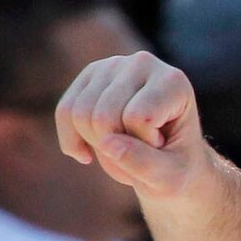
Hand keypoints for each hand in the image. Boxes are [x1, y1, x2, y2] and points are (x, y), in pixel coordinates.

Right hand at [56, 51, 217, 203]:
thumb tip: (107, 143)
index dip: (145, 144)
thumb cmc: (176, 167)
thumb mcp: (170, 177)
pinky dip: (72, 140)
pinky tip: (88, 153)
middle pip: (104, 116)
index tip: (163, 144)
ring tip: (124, 145)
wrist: (168, 159)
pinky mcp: (89, 76)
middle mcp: (143, 63)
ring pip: (80, 114)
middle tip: (141, 149)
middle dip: (115, 148)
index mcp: (174, 82)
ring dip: (97, 144)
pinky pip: (64, 112)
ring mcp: (112, 65)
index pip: (138, 118)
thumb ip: (145, 164)